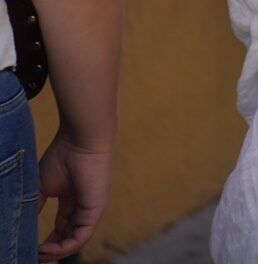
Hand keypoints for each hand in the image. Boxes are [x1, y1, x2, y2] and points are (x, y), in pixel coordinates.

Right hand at [37, 134, 112, 259]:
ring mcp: (92, 209)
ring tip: (38, 255)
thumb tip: (23, 224)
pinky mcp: (96, 210)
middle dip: (51, 251)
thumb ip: (35, 206)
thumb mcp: (42, 187)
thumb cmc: (63, 158)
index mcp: (73, 200)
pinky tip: (47, 249)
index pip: (62, 227)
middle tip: (34, 257)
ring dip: (56, 252)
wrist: (80, 141)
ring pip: (76, 240)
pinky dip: (64, 247)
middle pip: (69, 237)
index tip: (31, 248)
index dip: (48, 241)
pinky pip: (82, 236)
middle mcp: (84, 207)